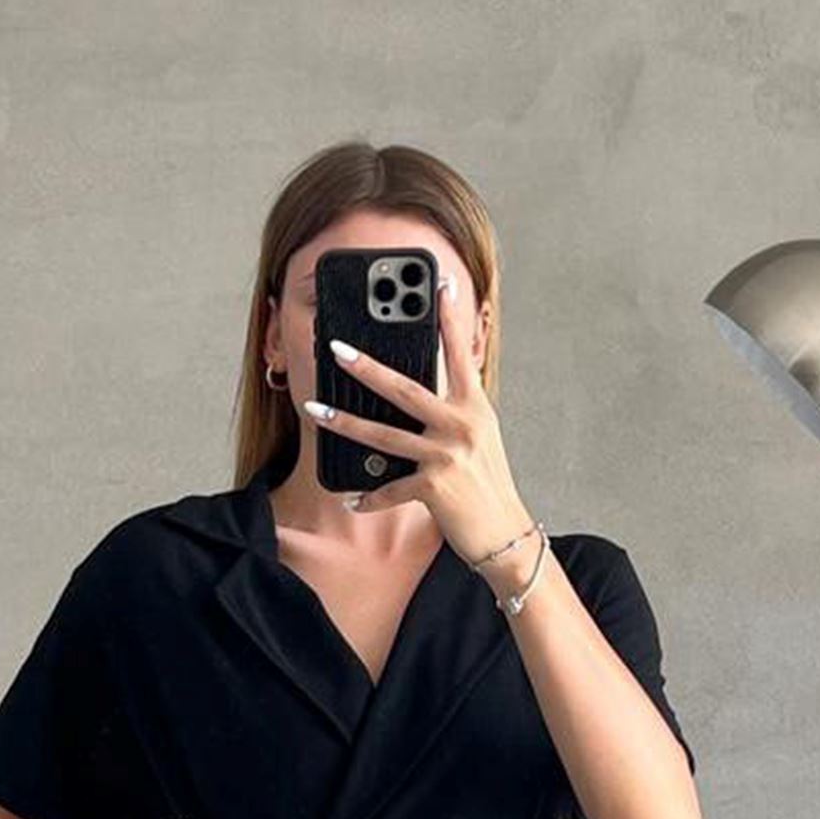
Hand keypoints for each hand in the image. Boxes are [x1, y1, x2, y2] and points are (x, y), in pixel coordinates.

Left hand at [303, 279, 534, 570]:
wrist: (504, 535)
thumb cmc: (487, 485)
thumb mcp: (478, 438)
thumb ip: (453, 411)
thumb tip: (418, 394)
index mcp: (474, 407)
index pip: (460, 354)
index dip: (449, 318)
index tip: (438, 283)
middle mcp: (461, 425)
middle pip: (405, 388)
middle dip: (367, 367)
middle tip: (337, 348)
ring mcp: (447, 455)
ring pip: (385, 434)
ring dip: (345, 423)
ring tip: (315, 411)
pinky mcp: (435, 487)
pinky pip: (390, 489)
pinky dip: (370, 497)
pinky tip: (351, 500)